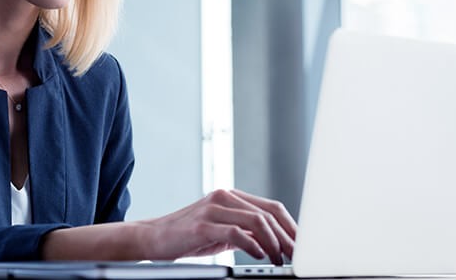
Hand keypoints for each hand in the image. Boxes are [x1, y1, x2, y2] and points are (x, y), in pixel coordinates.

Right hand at [139, 189, 295, 264]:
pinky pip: (236, 232)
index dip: (291, 227)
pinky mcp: (202, 224)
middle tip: (296, 256)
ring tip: (279, 259)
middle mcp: (224, 197)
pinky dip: (253, 244)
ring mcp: (213, 209)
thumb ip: (246, 231)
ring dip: (274, 242)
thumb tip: (276, 243)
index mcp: (231, 197)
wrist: (154, 237)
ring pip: (256, 220)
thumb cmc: (188, 236)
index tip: (302, 246)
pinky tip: (260, 255)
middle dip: (287, 236)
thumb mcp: (222, 231)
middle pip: (268, 213)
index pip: (271, 207)